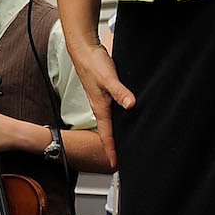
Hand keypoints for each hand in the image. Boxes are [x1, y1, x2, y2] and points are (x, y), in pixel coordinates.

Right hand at [65, 34, 132, 166]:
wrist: (83, 50)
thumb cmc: (92, 64)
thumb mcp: (109, 79)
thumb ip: (120, 92)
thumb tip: (131, 105)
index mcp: (100, 107)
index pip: (105, 134)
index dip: (110, 149)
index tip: (114, 163)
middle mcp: (100, 106)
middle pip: (106, 132)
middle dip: (112, 146)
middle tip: (119, 159)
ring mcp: (101, 100)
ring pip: (108, 123)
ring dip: (113, 134)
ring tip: (121, 144)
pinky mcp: (104, 93)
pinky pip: (111, 112)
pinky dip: (116, 120)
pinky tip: (123, 118)